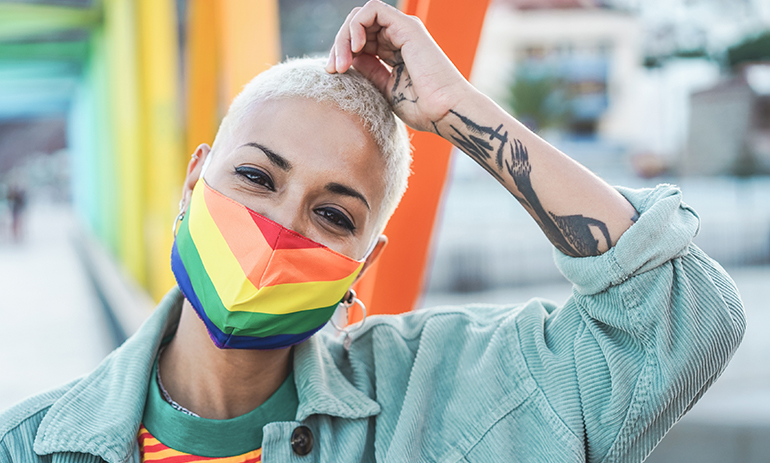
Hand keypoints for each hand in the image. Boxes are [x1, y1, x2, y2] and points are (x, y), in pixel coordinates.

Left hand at [326, 0, 473, 133]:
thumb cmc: (422, 108)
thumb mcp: (385, 89)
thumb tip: (350, 59)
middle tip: (332, 69)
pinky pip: (372, 10)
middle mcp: (398, 36)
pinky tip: (356, 49)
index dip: (341, 52)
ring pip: (360, 16)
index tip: (333, 73)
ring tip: (342, 62)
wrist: (444, 111)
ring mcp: (402, 29)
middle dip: (338, 44)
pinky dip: (357, 25)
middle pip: (356, 26)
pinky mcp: (406, 26)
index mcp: (394, 51)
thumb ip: (369, 71)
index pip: (359, 39)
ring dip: (344, 37)